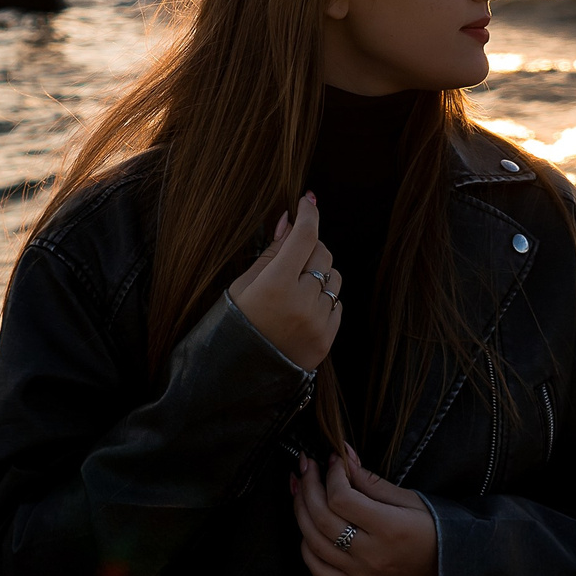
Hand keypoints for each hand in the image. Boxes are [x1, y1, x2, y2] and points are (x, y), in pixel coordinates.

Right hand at [226, 192, 339, 372]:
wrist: (241, 374)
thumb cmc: (237, 323)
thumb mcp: (245, 284)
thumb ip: (272, 251)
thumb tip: (290, 220)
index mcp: (275, 284)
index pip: (304, 236)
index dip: (309, 214)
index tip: (308, 202)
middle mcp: (300, 302)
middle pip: (322, 254)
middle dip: (310, 248)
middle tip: (292, 256)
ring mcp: (317, 322)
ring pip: (334, 278)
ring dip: (319, 275)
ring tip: (296, 289)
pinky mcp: (327, 339)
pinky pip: (337, 304)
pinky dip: (323, 301)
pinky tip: (302, 311)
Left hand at [291, 445, 436, 575]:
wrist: (449, 571)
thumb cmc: (433, 530)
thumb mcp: (409, 499)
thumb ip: (371, 482)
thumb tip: (344, 458)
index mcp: (389, 528)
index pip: (342, 498)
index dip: (332, 474)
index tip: (334, 459)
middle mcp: (371, 555)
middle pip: (322, 518)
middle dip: (309, 486)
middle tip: (307, 466)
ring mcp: (361, 575)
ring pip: (313, 542)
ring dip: (300, 511)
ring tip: (299, 488)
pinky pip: (318, 570)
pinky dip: (306, 546)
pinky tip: (307, 526)